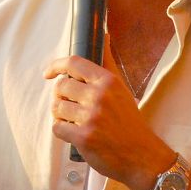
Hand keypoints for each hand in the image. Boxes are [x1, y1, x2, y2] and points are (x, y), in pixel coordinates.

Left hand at [42, 35, 172, 189]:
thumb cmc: (129, 120)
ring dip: (61, 115)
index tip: (48, 73)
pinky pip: (57, 128)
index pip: (73, 63)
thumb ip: (108, 61)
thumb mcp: (122, 87)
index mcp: (108, 81)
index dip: (56, 66)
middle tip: (70, 105)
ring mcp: (91, 117)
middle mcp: (99, 97)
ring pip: (57, 108)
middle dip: (61, 97)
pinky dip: (62, 131)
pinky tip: (74, 133)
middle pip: (61, 87)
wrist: (142, 156)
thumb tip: (104, 33)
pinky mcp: (84, 138)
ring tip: (74, 120)